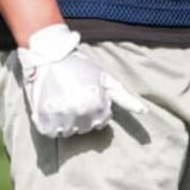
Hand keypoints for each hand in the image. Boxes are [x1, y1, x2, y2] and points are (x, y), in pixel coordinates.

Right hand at [18, 23, 148, 137]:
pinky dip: (49, 124)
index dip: (94, 109)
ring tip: (59, 100)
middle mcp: (81, 115)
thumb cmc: (79, 66)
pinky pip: (50, 133)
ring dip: (64, 120)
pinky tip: (49, 109)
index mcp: (97, 107)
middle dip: (80, 115)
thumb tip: (145, 112)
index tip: (85, 93)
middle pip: (84, 128)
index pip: (100, 123)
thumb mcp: (104, 78)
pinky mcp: (43, 119)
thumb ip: (124, 97)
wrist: (48, 55)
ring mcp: (61, 118)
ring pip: (67, 132)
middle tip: (71, 95)